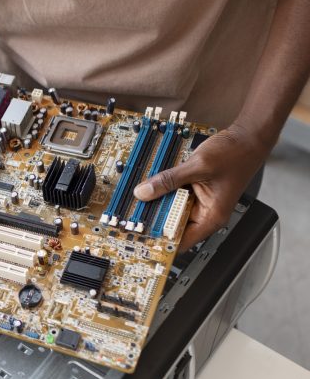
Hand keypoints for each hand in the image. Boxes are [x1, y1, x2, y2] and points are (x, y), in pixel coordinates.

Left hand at [132, 123, 269, 251]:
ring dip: (157, 204)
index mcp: (211, 216)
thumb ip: (169, 180)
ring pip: (172, 209)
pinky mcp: (195, 190)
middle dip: (153, 220)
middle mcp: (205, 213)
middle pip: (173, 225)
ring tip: (137, 200)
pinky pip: (175, 195)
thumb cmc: (235, 154)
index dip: (160, 241)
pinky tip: (150, 186)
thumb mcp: (198, 166)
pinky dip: (163, 191)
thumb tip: (144, 192)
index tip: (140, 237)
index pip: (181, 241)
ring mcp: (200, 202)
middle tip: (131, 215)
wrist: (247, 137)